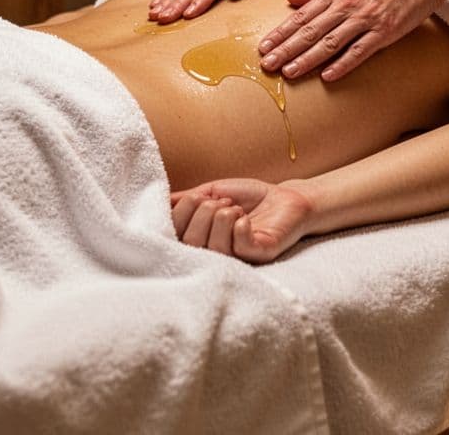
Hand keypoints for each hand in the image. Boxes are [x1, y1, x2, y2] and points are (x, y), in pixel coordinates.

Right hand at [170, 179, 315, 263]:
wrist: (287, 198)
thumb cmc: (251, 198)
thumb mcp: (212, 191)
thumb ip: (188, 199)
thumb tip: (161, 200)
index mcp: (203, 237)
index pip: (177, 233)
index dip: (182, 212)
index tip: (199, 196)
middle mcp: (217, 251)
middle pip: (191, 243)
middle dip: (201, 214)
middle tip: (220, 202)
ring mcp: (239, 256)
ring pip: (214, 248)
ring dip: (220, 219)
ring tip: (234, 208)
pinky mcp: (260, 254)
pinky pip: (240, 247)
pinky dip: (238, 227)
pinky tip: (245, 218)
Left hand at [257, 0, 448, 80]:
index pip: (301, 15)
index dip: (281, 32)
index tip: (263, 46)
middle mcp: (347, 4)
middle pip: (310, 30)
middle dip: (286, 49)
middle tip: (266, 65)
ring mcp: (366, 18)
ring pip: (330, 42)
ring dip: (307, 59)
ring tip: (289, 72)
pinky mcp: (385, 31)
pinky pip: (360, 51)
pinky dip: (343, 64)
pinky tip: (327, 76)